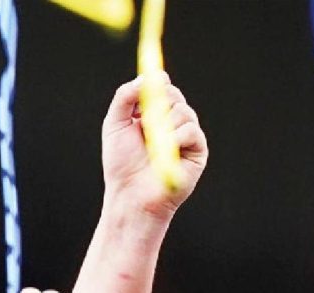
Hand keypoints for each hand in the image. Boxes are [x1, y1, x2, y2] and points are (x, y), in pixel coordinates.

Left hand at [101, 74, 208, 218]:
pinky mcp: (198, 149)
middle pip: (174, 95)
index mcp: (153, 115)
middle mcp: (172, 122)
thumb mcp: (115, 125)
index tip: (148, 87)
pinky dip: (174, 139)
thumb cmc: (121, 164)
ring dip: (162, 126)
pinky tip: (164, 153)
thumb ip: (125, 97)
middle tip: (143, 124)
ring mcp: (187, 135)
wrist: (130, 196)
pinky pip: (191, 130)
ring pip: (182, 111)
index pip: (161, 88)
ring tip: (150, 146)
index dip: (156, 84)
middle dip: (157, 105)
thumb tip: (147, 76)